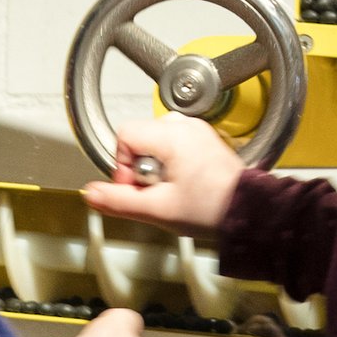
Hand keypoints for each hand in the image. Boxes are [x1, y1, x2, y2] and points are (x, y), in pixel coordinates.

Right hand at [81, 112, 245, 233]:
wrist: (246, 210)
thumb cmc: (212, 208)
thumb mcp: (158, 209)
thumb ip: (119, 200)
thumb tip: (90, 193)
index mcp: (172, 135)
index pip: (124, 135)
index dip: (122, 165)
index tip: (137, 187)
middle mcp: (184, 125)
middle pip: (138, 139)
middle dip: (140, 169)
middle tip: (158, 192)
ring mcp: (195, 130)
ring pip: (153, 143)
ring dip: (155, 168)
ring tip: (173, 189)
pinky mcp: (202, 139)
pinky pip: (171, 146)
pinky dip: (170, 165)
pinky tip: (184, 184)